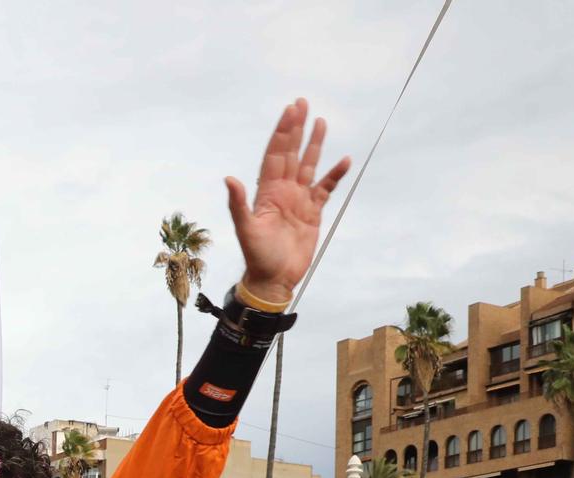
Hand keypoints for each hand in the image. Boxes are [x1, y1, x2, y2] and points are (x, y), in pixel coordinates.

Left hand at [225, 100, 351, 303]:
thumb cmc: (257, 255)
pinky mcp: (313, 212)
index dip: (282, 132)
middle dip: (296, 128)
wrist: (274, 278)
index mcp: (267, 190)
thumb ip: (238, 203)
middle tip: (302, 103)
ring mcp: (299, 199)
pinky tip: (344, 160)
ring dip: (314, 144)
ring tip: (321, 122)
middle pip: (292, 153)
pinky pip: (326, 188)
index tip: (290, 110)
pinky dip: (335, 175)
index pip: (276, 154)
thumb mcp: (245, 229)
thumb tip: (229, 179)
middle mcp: (283, 190)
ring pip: (309, 165)